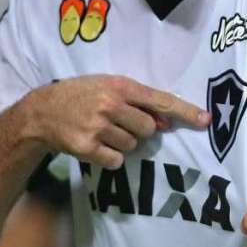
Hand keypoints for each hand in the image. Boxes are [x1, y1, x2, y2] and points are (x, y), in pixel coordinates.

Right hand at [23, 75, 210, 168]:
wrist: (40, 112)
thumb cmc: (80, 96)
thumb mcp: (107, 87)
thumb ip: (137, 101)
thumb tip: (165, 123)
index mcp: (119, 86)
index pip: (160, 100)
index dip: (185, 111)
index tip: (205, 120)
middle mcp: (110, 104)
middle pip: (148, 129)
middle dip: (139, 130)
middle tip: (117, 123)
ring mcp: (98, 126)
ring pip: (132, 146)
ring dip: (121, 143)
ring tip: (101, 131)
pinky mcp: (87, 147)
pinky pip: (116, 160)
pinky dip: (110, 157)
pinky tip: (94, 144)